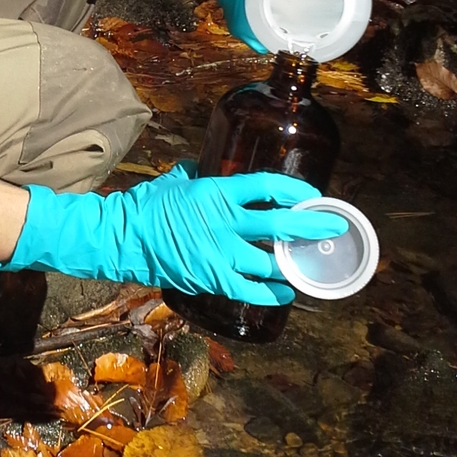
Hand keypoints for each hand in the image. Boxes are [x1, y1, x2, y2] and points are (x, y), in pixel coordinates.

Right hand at [0, 168, 348, 305]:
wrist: (123, 238)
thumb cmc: (147, 205)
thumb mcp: (176, 180)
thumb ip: (196, 172)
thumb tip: (203, 164)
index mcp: (217, 192)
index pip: (267, 187)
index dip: (295, 192)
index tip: (313, 196)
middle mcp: (224, 222)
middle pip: (278, 224)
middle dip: (310, 225)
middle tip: (333, 226)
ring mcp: (218, 252)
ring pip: (269, 260)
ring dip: (293, 262)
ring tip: (311, 260)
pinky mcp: (211, 277)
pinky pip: (249, 288)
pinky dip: (271, 292)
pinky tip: (287, 291)